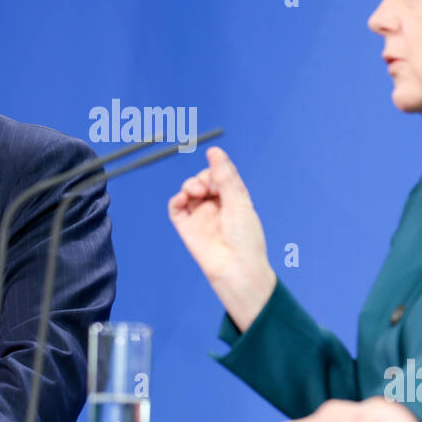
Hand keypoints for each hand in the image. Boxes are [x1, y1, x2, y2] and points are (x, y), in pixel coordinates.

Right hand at [167, 146, 275, 329]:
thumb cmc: (245, 239)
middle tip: (206, 186)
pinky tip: (183, 198)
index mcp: (233, 199)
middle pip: (203, 180)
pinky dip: (177, 199)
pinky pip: (176, 208)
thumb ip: (225, 177)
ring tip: (195, 191)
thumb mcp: (237, 203)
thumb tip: (214, 151)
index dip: (217, 170)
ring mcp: (201, 217)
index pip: (221, 175)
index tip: (218, 173)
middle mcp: (216, 206)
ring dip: (190, 185)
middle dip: (203, 178)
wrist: (237, 270)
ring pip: (189, 191)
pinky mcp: (187, 228)